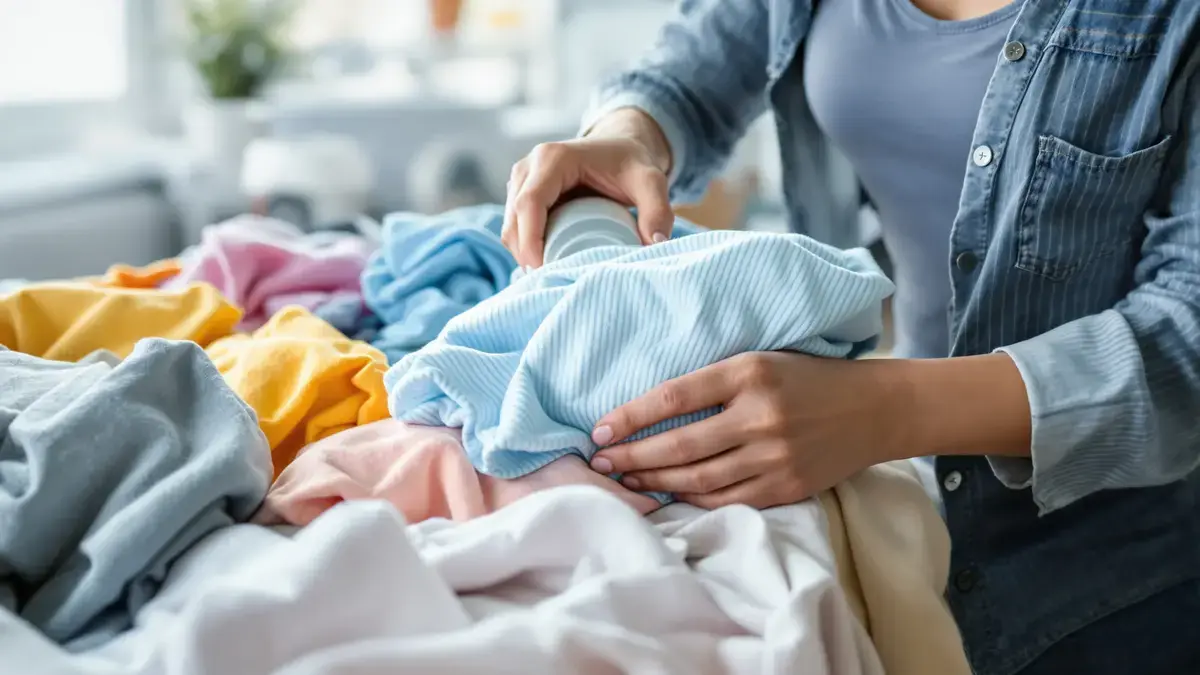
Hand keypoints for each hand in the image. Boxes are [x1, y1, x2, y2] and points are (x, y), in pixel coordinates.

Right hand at [502, 108, 674, 267]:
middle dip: (526, 255)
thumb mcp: (651, 181)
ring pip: (509, 227)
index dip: (531, 240)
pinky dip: (526, 248)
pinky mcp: (520, 195)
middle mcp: (529, 167)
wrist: (619, 146)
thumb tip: (655, 244)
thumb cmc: (631, 163)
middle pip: (513, 220)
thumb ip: (658, 210)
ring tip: (551, 275)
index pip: (529, 203)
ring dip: (524, 254)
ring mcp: (521, 181)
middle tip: (551, 281)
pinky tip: (547, 263)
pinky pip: (514, 228)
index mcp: (553, 158)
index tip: (544, 270)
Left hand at [587, 352, 912, 508]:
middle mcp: (760, 416)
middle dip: (631, 457)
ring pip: (697, 478)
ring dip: (653, 481)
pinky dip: (689, 498)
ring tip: (625, 479)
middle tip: (600, 463)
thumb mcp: (759, 360)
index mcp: (749, 372)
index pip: (673, 397)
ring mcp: (774, 456)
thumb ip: (712, 382)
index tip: (598, 430)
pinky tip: (666, 493)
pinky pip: (724, 498)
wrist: (873, 409)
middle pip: (679, 445)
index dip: (630, 416)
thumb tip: (648, 410)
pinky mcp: (786, 487)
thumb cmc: (805, 378)